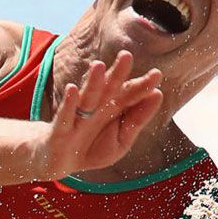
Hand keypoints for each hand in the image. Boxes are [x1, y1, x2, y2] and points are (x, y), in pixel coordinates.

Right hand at [37, 51, 162, 179]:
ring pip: (86, 98)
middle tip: (126, 55)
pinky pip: (65, 115)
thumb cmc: (92, 148)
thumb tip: (157, 94)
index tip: (156, 75)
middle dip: (116, 73)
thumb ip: (137, 120)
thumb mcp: (121, 140)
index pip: (129, 95)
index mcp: (112, 109)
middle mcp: (95, 108)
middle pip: (108, 89)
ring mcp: (77, 117)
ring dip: (92, 82)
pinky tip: (72, 89)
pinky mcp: (60, 130)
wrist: (60, 163)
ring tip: (99, 66)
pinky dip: (68, 103)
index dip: (142, 85)